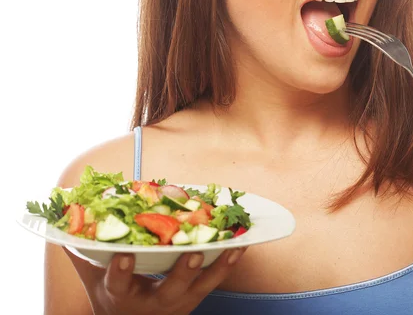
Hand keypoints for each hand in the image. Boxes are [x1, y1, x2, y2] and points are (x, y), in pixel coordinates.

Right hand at [65, 247, 246, 314]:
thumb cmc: (110, 296)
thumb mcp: (92, 278)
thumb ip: (82, 250)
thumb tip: (62, 219)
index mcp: (121, 294)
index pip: (119, 283)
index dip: (122, 269)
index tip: (124, 253)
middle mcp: (152, 301)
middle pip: (170, 289)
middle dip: (182, 271)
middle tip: (193, 250)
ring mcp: (178, 301)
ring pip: (200, 286)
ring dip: (217, 265)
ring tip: (234, 245)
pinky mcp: (196, 298)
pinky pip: (216, 281)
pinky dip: (229, 263)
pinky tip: (243, 245)